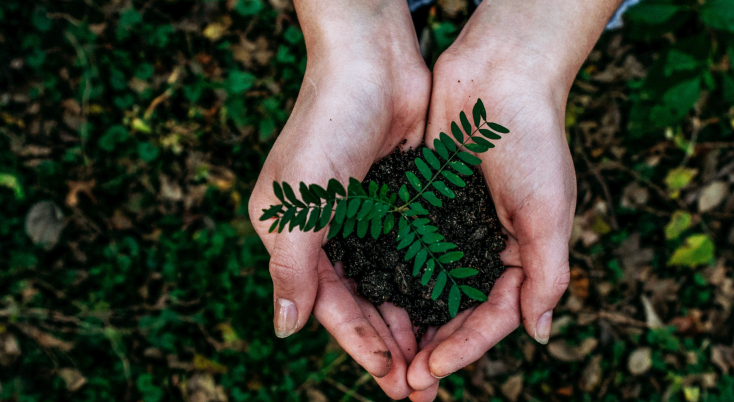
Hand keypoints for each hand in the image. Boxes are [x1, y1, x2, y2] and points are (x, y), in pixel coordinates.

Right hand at [248, 1, 428, 397]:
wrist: (373, 61)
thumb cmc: (326, 125)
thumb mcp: (299, 202)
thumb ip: (291, 267)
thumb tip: (284, 330)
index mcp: (294, 236)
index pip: (329, 305)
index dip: (359, 344)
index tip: (391, 378)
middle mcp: (328, 233)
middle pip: (362, 304)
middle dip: (389, 346)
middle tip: (420, 388)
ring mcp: (366, 218)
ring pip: (391, 285)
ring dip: (412, 324)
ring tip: (437, 363)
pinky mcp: (400, 201)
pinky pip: (414, 255)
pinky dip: (428, 285)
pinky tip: (449, 311)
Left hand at [404, 1, 620, 398]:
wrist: (499, 75)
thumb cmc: (533, 141)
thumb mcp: (549, 212)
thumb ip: (547, 275)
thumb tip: (539, 334)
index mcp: (523, 255)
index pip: (494, 317)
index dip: (465, 348)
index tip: (431, 370)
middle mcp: (487, 248)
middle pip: (458, 313)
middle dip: (434, 349)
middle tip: (403, 384)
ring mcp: (455, 228)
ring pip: (429, 289)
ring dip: (410, 324)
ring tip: (386, 357)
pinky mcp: (425, 205)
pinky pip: (407, 252)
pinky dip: (393, 279)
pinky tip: (370, 302)